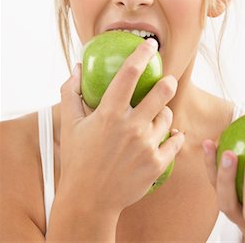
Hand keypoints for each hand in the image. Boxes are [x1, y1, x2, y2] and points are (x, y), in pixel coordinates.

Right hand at [58, 38, 184, 216]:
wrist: (89, 199)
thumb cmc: (78, 159)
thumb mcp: (69, 124)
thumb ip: (71, 92)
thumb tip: (75, 67)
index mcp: (110, 113)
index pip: (130, 74)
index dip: (142, 54)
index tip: (150, 44)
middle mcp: (131, 127)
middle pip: (161, 93)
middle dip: (168, 82)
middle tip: (167, 80)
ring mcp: (146, 146)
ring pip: (167, 117)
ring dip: (164, 113)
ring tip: (155, 117)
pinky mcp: (157, 164)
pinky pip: (175, 142)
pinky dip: (173, 136)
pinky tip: (169, 135)